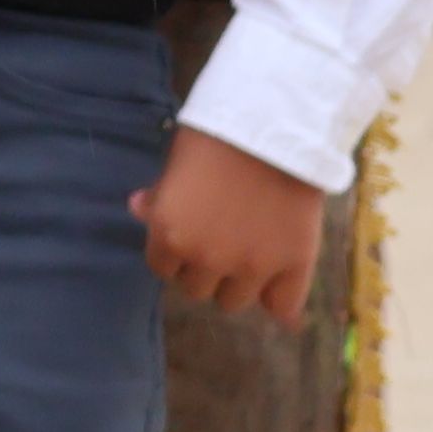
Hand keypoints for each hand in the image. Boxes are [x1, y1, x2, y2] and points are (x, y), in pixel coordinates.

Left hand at [134, 127, 326, 324]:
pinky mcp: (293, 266)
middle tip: (220, 241)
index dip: (175, 252)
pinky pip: (282, 307)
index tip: (190, 236)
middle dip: (204, 268)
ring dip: (236, 282)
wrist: (273, 124)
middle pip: (197, 288)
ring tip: (248, 254)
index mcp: (170, 235)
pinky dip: (279, 298)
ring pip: (233, 301)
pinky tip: (278, 278)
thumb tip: (139, 209)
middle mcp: (206, 259)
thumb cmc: (216, 137)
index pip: (163, 268)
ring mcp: (251, 267)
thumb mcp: (176, 165)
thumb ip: (160, 198)